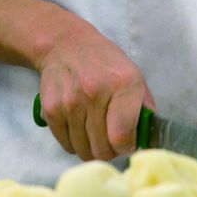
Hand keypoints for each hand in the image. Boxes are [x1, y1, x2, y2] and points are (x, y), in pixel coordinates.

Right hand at [37, 19, 155, 161]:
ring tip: (95, 130)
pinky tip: (80, 125)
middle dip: (110, 150)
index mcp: (123, 84)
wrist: (66, 45)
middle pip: (102, 150)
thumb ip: (144, 108)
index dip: (127, 147)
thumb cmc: (106, 62)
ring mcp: (70, 102)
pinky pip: (66, 145)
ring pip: (83, 151)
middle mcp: (95, 93)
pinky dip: (75, 142)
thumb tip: (146, 140)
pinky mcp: (51, 110)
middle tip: (111, 138)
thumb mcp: (134, 76)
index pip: (121, 137)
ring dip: (92, 147)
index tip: (127, 143)